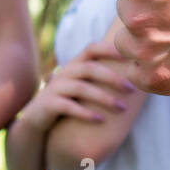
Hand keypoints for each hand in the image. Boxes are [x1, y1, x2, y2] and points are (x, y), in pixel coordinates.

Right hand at [19, 40, 136, 131]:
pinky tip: (101, 120)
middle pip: (90, 68)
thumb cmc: (66, 102)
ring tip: (122, 108)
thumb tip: (133, 77)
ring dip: (104, 98)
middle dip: (113, 78)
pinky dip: (86, 113)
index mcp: (74, 65)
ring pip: (81, 88)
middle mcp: (64, 73)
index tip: (131, 57)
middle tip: (132, 89)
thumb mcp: (80, 87)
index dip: (111, 49)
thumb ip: (97, 78)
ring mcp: (55, 88)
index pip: (92, 48)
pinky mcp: (48, 104)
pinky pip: (68, 107)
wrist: (36, 120)